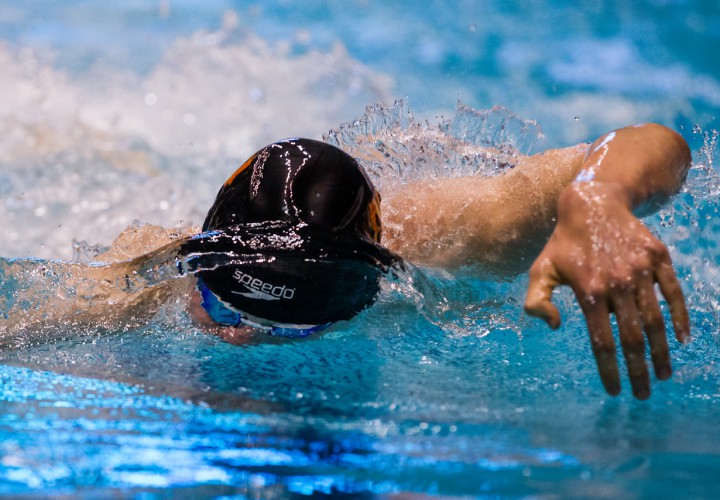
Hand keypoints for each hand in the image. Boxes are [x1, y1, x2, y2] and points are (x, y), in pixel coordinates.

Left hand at [524, 182, 689, 399]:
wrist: (593, 202)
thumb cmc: (563, 242)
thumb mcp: (541, 269)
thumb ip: (537, 299)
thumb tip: (555, 326)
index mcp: (589, 291)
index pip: (602, 342)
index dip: (610, 370)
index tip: (615, 391)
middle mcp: (617, 284)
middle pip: (632, 338)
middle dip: (638, 371)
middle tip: (643, 394)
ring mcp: (640, 271)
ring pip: (655, 321)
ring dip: (661, 352)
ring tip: (662, 374)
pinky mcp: (658, 259)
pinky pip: (673, 293)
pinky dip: (680, 317)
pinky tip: (682, 339)